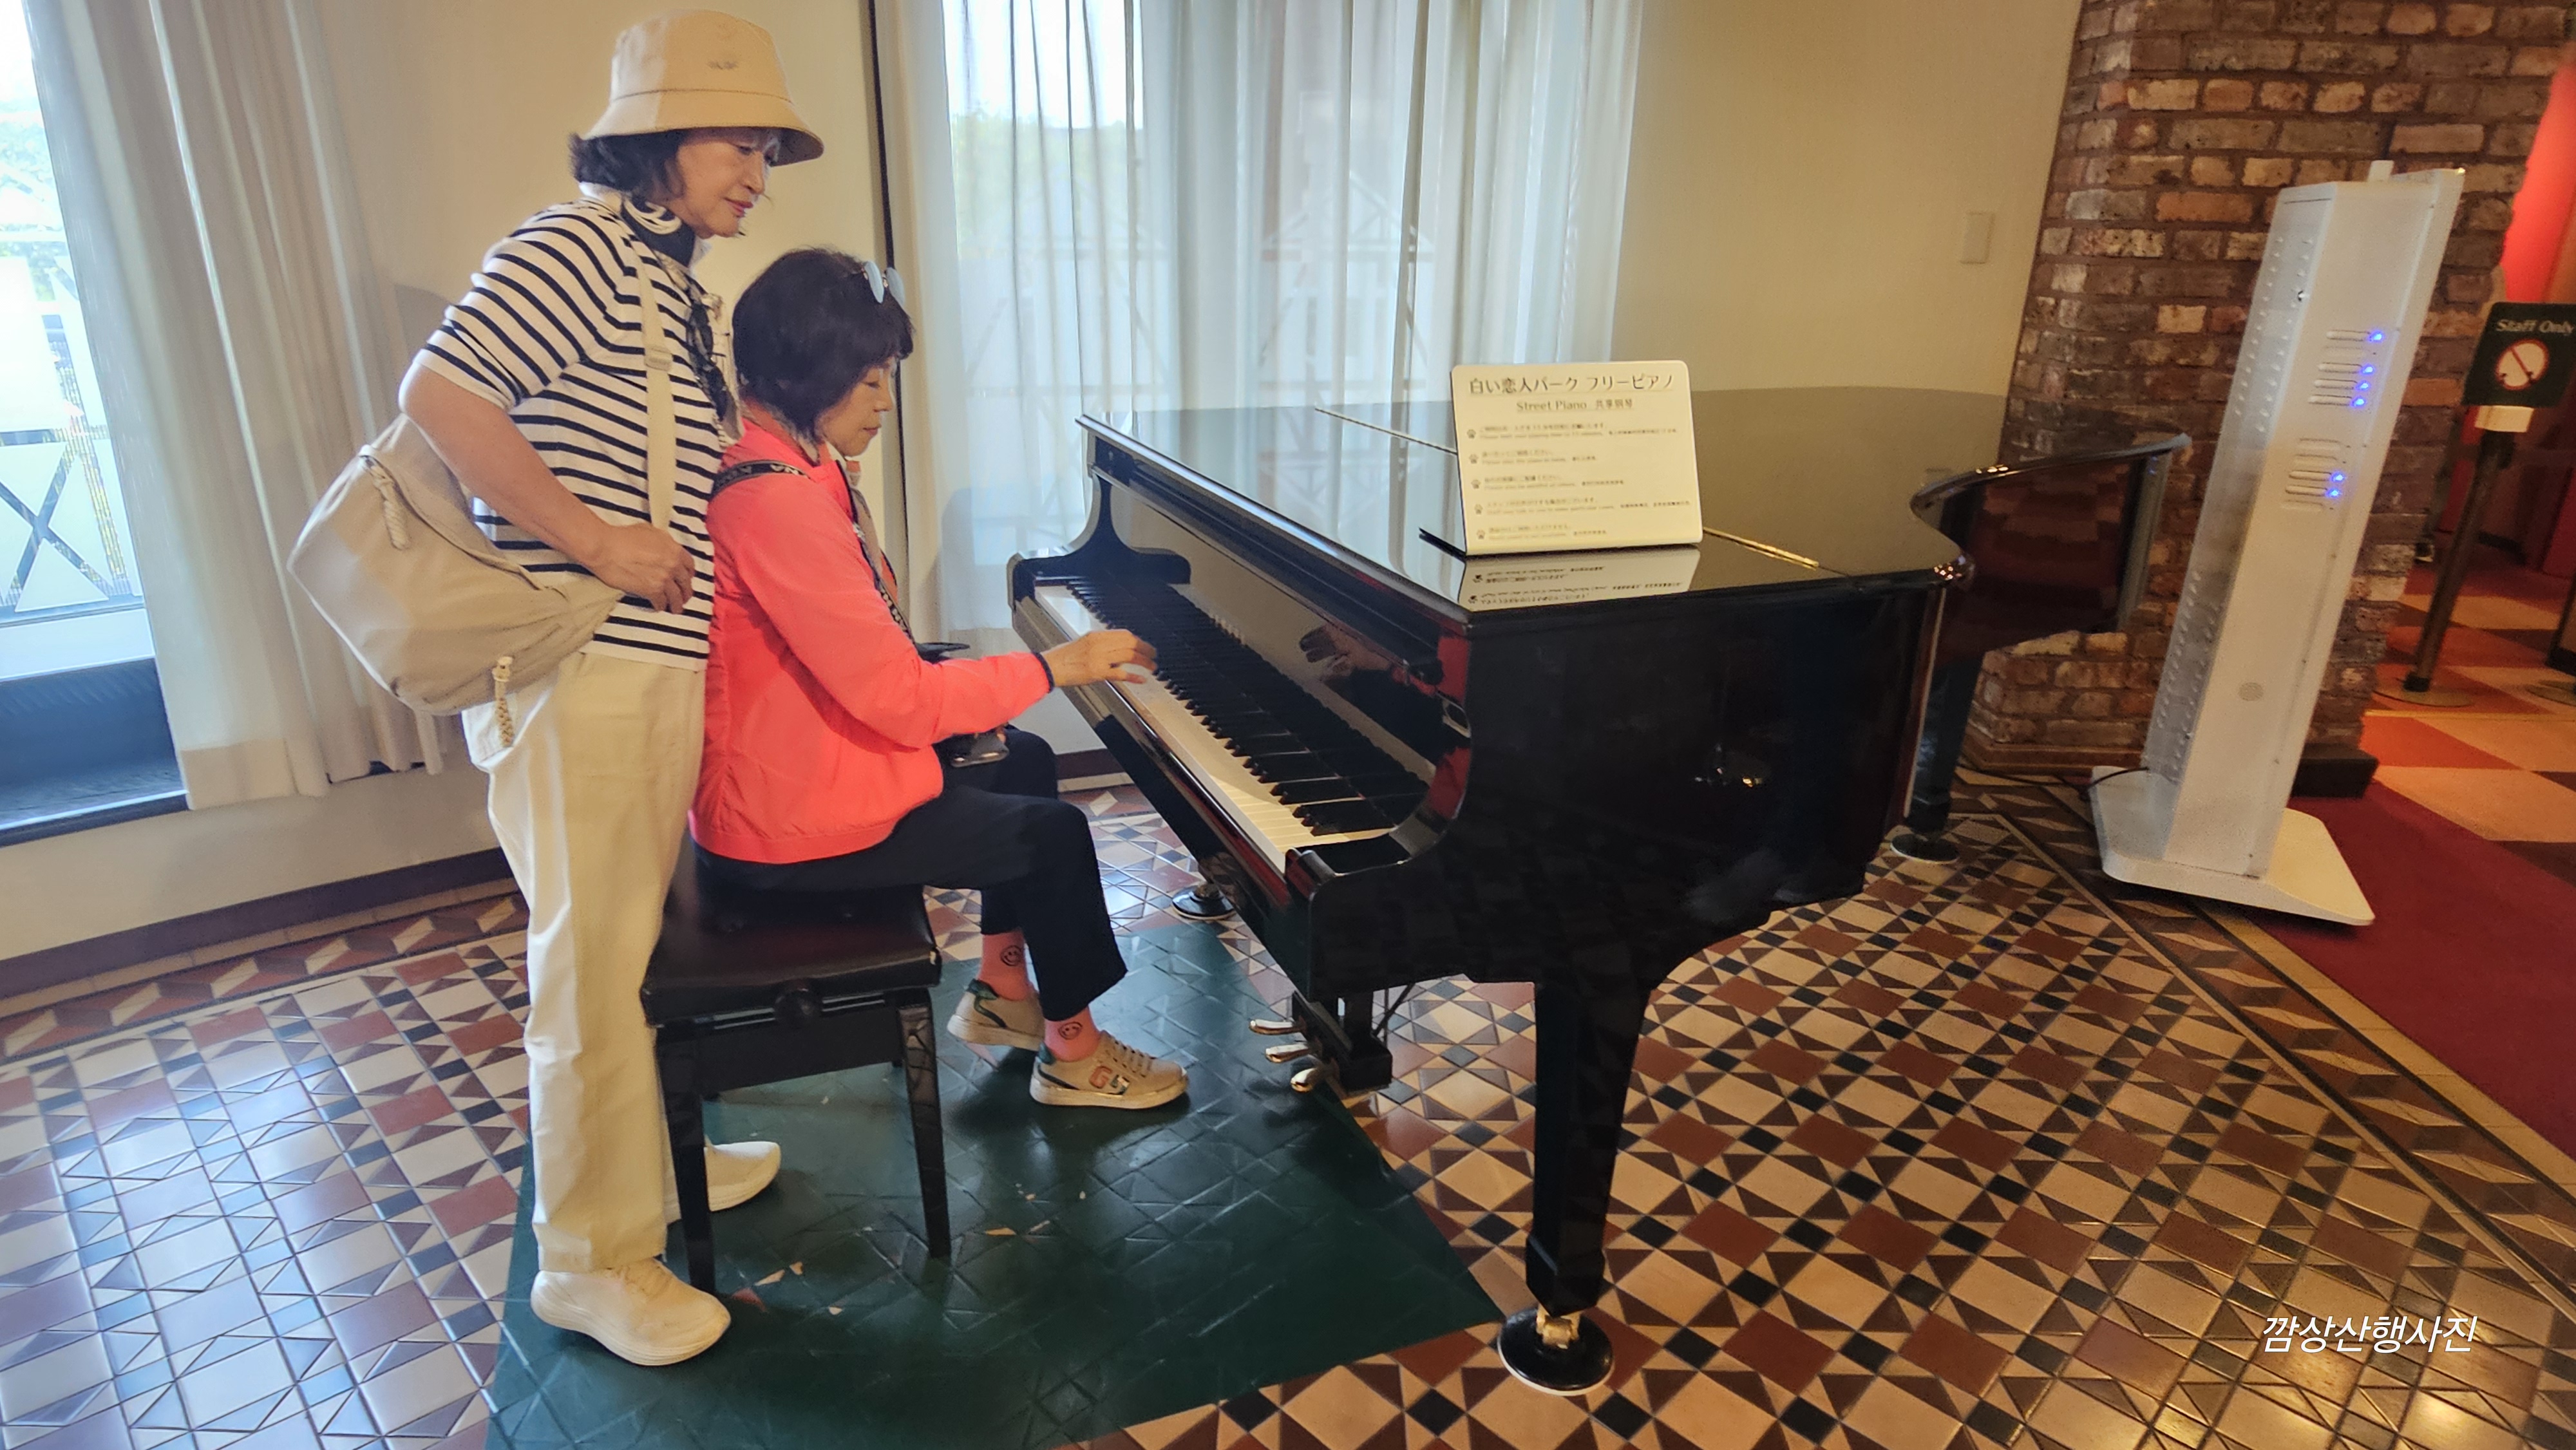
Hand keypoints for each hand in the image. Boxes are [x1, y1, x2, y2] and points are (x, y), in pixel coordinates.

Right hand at [577, 523, 693, 611]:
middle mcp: (672, 565)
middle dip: (685, 592)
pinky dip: (660, 606)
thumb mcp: (649, 531)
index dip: (689, 574)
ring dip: (676, 604)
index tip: (687, 579)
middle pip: (686, 584)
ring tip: (675, 609)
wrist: (605, 548)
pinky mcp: (651, 590)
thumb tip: (665, 549)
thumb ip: (663, 542)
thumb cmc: (622, 537)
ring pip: (676, 597)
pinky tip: (658, 607)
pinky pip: (661, 602)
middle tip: (684, 597)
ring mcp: (663, 579)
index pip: (690, 566)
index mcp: (674, 549)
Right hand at [1044, 629, 1156, 686]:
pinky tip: (1141, 678)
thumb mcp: (1084, 643)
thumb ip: (1101, 645)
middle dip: (1145, 649)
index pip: (1124, 634)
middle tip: (1153, 655)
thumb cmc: (1064, 657)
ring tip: (1152, 666)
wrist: (1050, 667)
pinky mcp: (1097, 672)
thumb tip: (1119, 651)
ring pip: (1129, 656)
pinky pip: (1120, 673)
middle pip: (1130, 643)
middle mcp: (1099, 644)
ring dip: (1144, 661)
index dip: (1138, 639)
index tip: (1145, 645)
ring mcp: (1099, 658)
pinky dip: (1133, 676)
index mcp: (1096, 635)